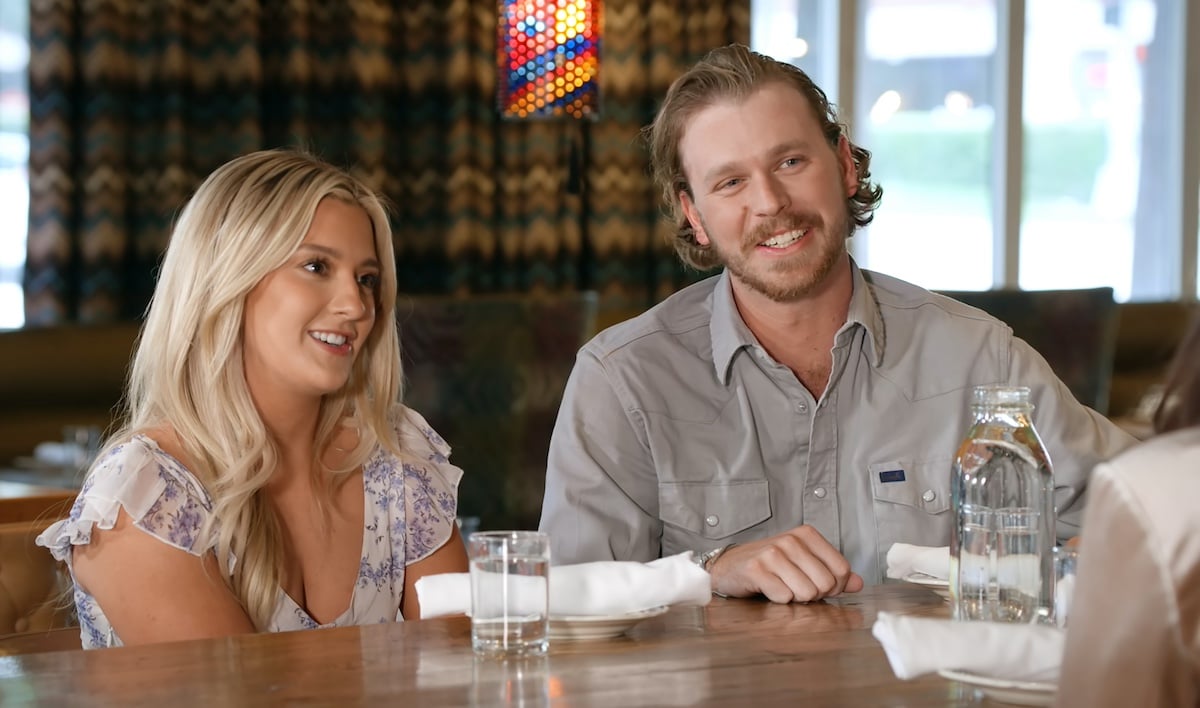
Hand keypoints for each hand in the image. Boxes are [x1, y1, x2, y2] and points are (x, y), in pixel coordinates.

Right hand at [707, 525, 863, 602]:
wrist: (730, 567)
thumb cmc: (770, 566)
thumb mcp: (804, 563)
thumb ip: (833, 572)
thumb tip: (858, 583)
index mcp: (807, 534)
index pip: (842, 569)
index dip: (835, 586)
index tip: (818, 585)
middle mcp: (791, 540)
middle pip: (825, 583)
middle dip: (814, 594)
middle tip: (797, 588)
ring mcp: (772, 553)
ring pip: (806, 593)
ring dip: (795, 598)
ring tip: (782, 587)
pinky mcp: (756, 569)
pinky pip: (783, 597)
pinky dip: (778, 600)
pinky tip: (768, 589)